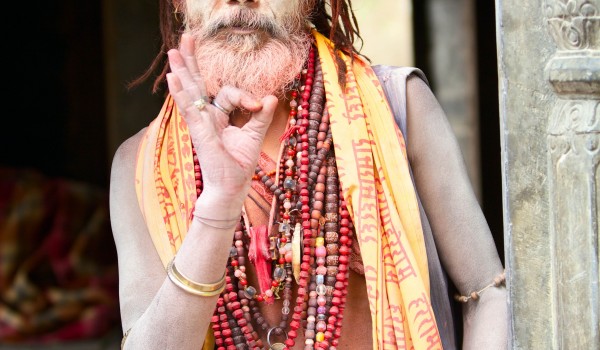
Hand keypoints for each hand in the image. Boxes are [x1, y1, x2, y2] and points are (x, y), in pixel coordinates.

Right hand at [166, 33, 276, 212]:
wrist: (230, 189)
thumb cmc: (239, 166)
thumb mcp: (254, 137)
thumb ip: (261, 116)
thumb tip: (271, 96)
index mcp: (219, 117)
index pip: (227, 93)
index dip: (244, 96)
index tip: (258, 104)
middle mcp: (207, 118)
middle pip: (199, 84)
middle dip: (193, 62)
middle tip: (186, 39)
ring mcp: (201, 124)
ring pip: (191, 92)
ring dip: (183, 70)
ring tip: (174, 50)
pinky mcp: (199, 133)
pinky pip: (189, 110)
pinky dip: (182, 94)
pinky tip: (174, 78)